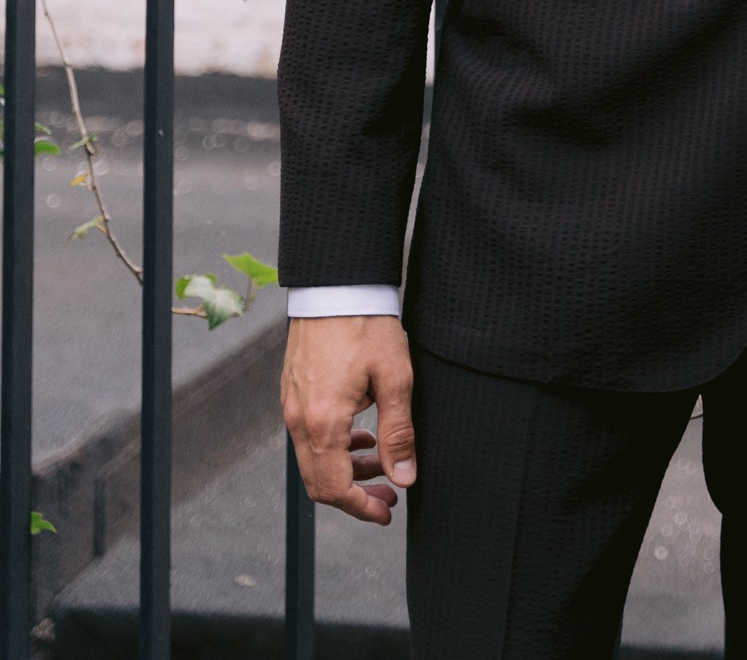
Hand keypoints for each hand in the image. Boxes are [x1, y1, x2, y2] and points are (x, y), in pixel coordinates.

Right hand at [282, 316, 415, 523]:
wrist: (336, 283)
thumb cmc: (367, 324)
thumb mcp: (395, 378)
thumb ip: (398, 432)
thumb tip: (404, 478)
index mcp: (323, 423)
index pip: (335, 489)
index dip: (362, 508)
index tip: (387, 512)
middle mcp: (299, 420)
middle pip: (320, 482)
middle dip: (355, 495)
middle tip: (389, 494)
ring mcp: (292, 407)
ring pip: (313, 460)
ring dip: (346, 471)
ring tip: (380, 463)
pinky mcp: (293, 393)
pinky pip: (309, 437)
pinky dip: (334, 448)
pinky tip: (361, 434)